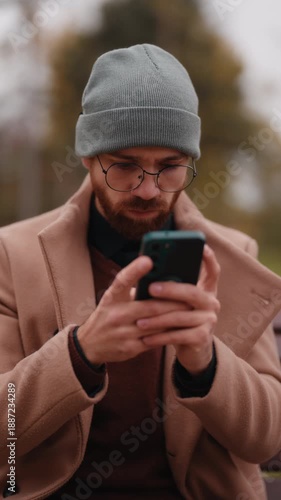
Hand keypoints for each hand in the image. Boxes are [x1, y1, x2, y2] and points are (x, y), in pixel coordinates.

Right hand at [77, 256, 186, 364]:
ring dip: (175, 317)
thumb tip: (162, 279)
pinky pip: (155, 339)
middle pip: (150, 306)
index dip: (135, 269)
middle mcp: (116, 314)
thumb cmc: (107, 315)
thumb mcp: (113, 299)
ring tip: (190, 310)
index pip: (122, 280)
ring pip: (156, 324)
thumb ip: (133, 290)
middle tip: (190, 295)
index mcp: (112, 298)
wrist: (90, 345)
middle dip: (173, 301)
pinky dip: (168, 333)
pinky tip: (180, 327)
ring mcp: (123, 333)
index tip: (149, 259)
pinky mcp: (130, 348)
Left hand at [137, 245, 220, 373]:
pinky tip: (146, 338)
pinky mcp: (203, 337)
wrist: (192, 350)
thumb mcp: (175, 302)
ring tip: (139, 321)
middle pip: (192, 292)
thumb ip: (170, 287)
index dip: (209, 258)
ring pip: (181, 316)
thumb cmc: (178, 319)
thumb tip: (147, 271)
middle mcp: (211, 302)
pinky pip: (179, 335)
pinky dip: (160, 337)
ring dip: (157, 319)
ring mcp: (209, 320)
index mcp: (206, 289)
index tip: (201, 246)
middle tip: (151, 288)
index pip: (212, 270)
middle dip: (170, 289)